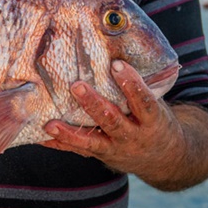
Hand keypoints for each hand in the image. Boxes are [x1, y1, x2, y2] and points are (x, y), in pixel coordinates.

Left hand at [43, 60, 207, 190]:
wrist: (165, 158)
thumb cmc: (155, 120)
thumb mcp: (157, 105)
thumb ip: (141, 86)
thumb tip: (118, 49)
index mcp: (152, 121)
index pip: (143, 102)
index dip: (132, 84)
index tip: (117, 65)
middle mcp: (134, 136)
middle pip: (112, 121)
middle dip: (93, 104)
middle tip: (76, 85)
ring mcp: (116, 149)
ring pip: (92, 141)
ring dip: (70, 132)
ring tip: (51, 123)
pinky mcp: (101, 155)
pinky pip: (79, 151)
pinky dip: (61, 144)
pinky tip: (42, 136)